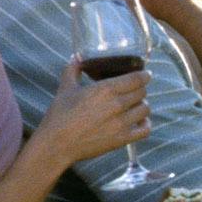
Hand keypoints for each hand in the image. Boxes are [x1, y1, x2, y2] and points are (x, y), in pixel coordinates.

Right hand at [34, 61, 150, 165]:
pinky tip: (138, 121)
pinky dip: (145, 124)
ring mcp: (122, 123)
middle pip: (142, 93)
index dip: (144, 75)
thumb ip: (73, 69)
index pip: (137, 79)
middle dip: (140, 89)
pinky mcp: (123, 139)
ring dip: (142, 105)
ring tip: (135, 105)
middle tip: (135, 90)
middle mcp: (117, 105)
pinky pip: (145, 129)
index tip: (145, 74)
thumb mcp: (65, 88)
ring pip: (145, 109)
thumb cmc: (60, 115)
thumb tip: (77, 57)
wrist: (57, 144)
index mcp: (106, 89)